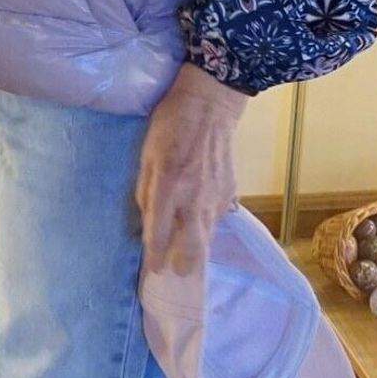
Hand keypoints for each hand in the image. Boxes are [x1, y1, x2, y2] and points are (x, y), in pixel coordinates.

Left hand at [134, 61, 246, 277]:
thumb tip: (146, 223)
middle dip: (183, 266)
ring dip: (197, 250)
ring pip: (208, 237)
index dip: (154, 256)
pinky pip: (217, 218)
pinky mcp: (230, 192)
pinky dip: (207, 225)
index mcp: (168, 186)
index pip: (158, 233)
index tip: (153, 269)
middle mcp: (193, 197)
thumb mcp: (146, 156)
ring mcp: (216, 196)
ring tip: (187, 258)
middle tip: (175, 272)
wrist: (210, 105)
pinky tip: (199, 223)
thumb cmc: (170, 125)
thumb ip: (145, 192)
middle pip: (192, 247)